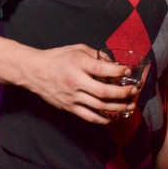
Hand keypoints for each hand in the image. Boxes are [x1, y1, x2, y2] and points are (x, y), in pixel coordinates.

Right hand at [21, 44, 138, 123]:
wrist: (34, 71)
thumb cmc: (58, 58)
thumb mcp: (78, 49)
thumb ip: (97, 56)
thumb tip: (115, 65)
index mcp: (77, 64)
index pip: (102, 70)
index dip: (118, 72)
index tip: (127, 72)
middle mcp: (75, 82)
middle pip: (103, 92)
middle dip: (122, 93)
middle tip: (133, 91)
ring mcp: (72, 97)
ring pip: (99, 107)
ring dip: (118, 108)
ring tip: (130, 106)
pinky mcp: (69, 107)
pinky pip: (89, 116)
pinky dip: (104, 119)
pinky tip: (115, 117)